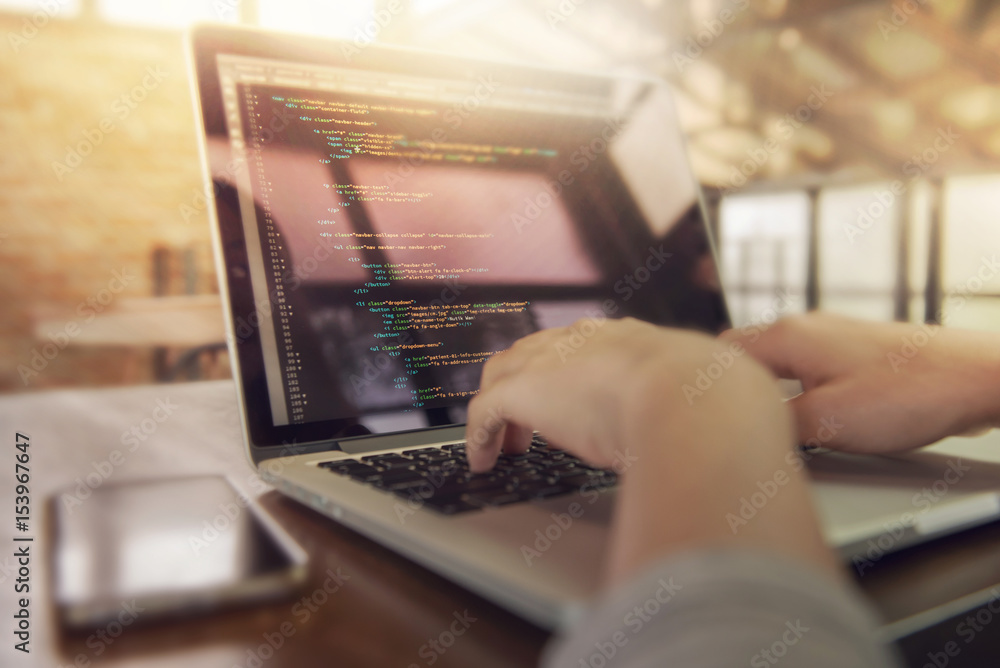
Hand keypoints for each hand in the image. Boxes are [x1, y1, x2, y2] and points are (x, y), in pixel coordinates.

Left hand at [466, 318, 838, 582]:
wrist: (697, 397)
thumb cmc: (719, 403)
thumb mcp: (712, 397)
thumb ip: (707, 407)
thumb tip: (735, 427)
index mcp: (633, 340)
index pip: (587, 348)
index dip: (574, 374)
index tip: (576, 402)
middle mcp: (588, 340)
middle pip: (536, 351)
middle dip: (528, 384)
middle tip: (529, 425)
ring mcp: (554, 361)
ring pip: (504, 374)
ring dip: (501, 410)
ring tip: (504, 448)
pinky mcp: (526, 392)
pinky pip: (485, 410)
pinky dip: (480, 435)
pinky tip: (484, 460)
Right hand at [722, 313, 999, 453]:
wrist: (977, 377)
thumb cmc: (912, 393)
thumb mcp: (828, 422)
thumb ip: (775, 424)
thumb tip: (743, 431)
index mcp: (788, 336)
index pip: (719, 352)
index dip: (700, 382)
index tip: (689, 409)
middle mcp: (806, 327)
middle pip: (745, 354)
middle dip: (730, 386)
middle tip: (718, 420)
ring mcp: (832, 337)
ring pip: (777, 361)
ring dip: (763, 389)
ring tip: (757, 422)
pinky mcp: (855, 353)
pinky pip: (805, 367)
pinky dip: (793, 388)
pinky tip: (803, 415)